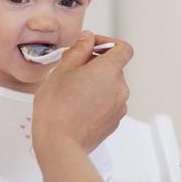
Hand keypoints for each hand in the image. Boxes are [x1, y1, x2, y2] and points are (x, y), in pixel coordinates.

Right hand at [32, 30, 132, 154]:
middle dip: (95, 64)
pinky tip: (77, 105)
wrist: (60, 142)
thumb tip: (87, 38)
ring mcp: (119, 107)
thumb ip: (79, 49)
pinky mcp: (113, 122)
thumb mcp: (62, 69)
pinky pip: (108, 102)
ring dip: (96, 83)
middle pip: (114, 67)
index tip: (90, 46)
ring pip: (110, 86)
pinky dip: (97, 99)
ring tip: (72, 90)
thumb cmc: (57, 107)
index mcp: (109, 70)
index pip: (123, 48)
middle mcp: (120, 88)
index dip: (107, 43)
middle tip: (72, 69)